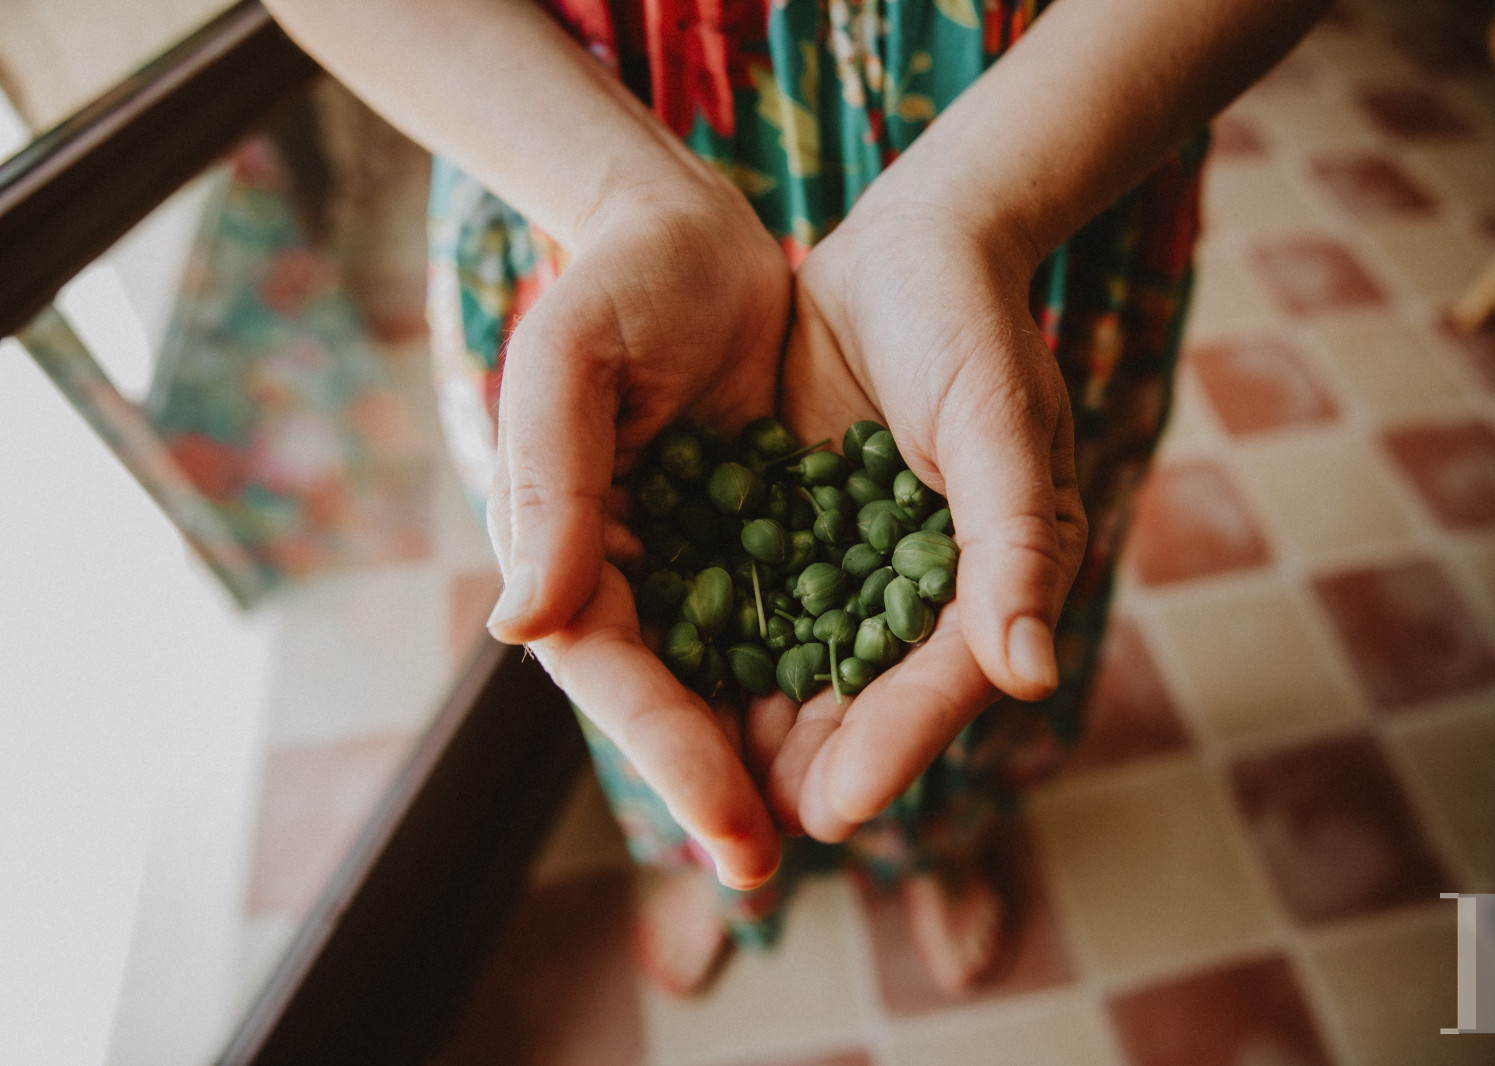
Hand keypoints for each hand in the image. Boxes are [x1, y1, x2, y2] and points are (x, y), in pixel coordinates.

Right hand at [484, 183, 790, 887]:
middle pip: (675, 700)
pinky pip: (801, 617)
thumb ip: (549, 489)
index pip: (616, 676)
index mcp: (570, 551)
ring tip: (837, 815)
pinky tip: (874, 717)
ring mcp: (701, 561)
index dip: (669, 757)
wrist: (692, 234)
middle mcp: (632, 575)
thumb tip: (524, 629)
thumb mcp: (566, 367)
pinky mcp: (766, 537)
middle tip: (772, 866)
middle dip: (722, 784)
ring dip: (780, 749)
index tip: (732, 831)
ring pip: (740, 677)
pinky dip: (829, 670)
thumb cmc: (616, 287)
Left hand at [758, 199, 1086, 841]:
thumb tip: (1030, 673)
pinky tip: (669, 690)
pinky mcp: (797, 535)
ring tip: (701, 792)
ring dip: (756, 730)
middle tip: (744, 832)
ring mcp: (856, 567)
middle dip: (810, 766)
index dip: (894, 746)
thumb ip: (1016, 545)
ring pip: (806, 670)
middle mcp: (925, 593)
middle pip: (869, 700)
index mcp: (994, 582)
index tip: (834, 807)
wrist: (905, 254)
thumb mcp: (999, 426)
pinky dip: (720, 653)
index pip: (944, 683)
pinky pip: (758, 610)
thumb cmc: (971, 330)